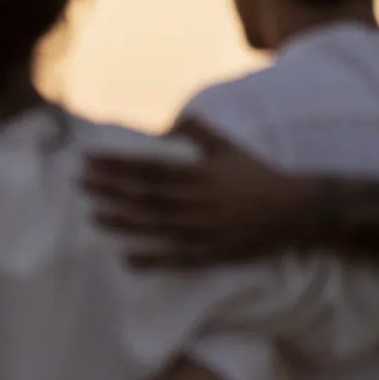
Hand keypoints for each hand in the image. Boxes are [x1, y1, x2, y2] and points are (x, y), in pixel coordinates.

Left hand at [80, 120, 311, 266]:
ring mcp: (206, 227)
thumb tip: (172, 121)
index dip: (118, 162)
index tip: (90, 159)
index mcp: (201, 173)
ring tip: (93, 215)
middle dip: (111, 187)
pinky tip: (126, 258)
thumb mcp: (230, 149)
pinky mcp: (215, 252)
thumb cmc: (260, 176)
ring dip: (123, 220)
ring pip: (157, 224)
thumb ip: (200, 133)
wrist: (299, 210)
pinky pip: (178, 257)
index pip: (150, 166)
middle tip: (79, 182)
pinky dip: (153, 258)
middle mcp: (200, 199)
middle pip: (147, 193)